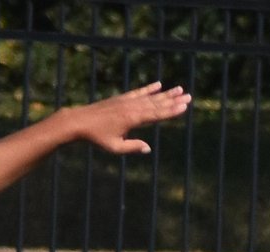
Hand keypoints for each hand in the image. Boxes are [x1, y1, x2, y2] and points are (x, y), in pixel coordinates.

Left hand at [70, 82, 191, 154]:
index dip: (171, 111)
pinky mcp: (121, 98)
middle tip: (189, 96)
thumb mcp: (114, 147)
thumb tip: (148, 148)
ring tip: (179, 89)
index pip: (156, 115)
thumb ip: (132, 147)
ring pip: (150, 97)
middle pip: (157, 104)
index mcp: (132, 119)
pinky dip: (149, 88)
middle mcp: (132, 107)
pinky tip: (158, 85)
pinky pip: (138, 92)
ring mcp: (127, 101)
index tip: (184, 107)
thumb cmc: (96, 137)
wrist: (80, 121)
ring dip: (165, 93)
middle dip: (173, 101)